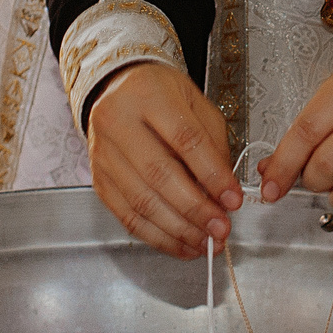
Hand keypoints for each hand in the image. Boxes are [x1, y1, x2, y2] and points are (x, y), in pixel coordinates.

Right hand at [85, 61, 239, 257]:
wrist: (117, 89)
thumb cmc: (160, 96)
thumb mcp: (196, 104)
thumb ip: (212, 146)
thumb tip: (222, 194)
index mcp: (148, 95)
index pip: (185, 140)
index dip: (212, 175)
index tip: (233, 199)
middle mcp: (118, 122)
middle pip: (159, 174)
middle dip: (195, 209)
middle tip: (221, 228)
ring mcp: (103, 153)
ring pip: (141, 201)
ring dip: (178, 229)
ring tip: (205, 242)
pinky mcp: (98, 179)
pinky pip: (126, 216)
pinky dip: (156, 236)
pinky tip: (180, 244)